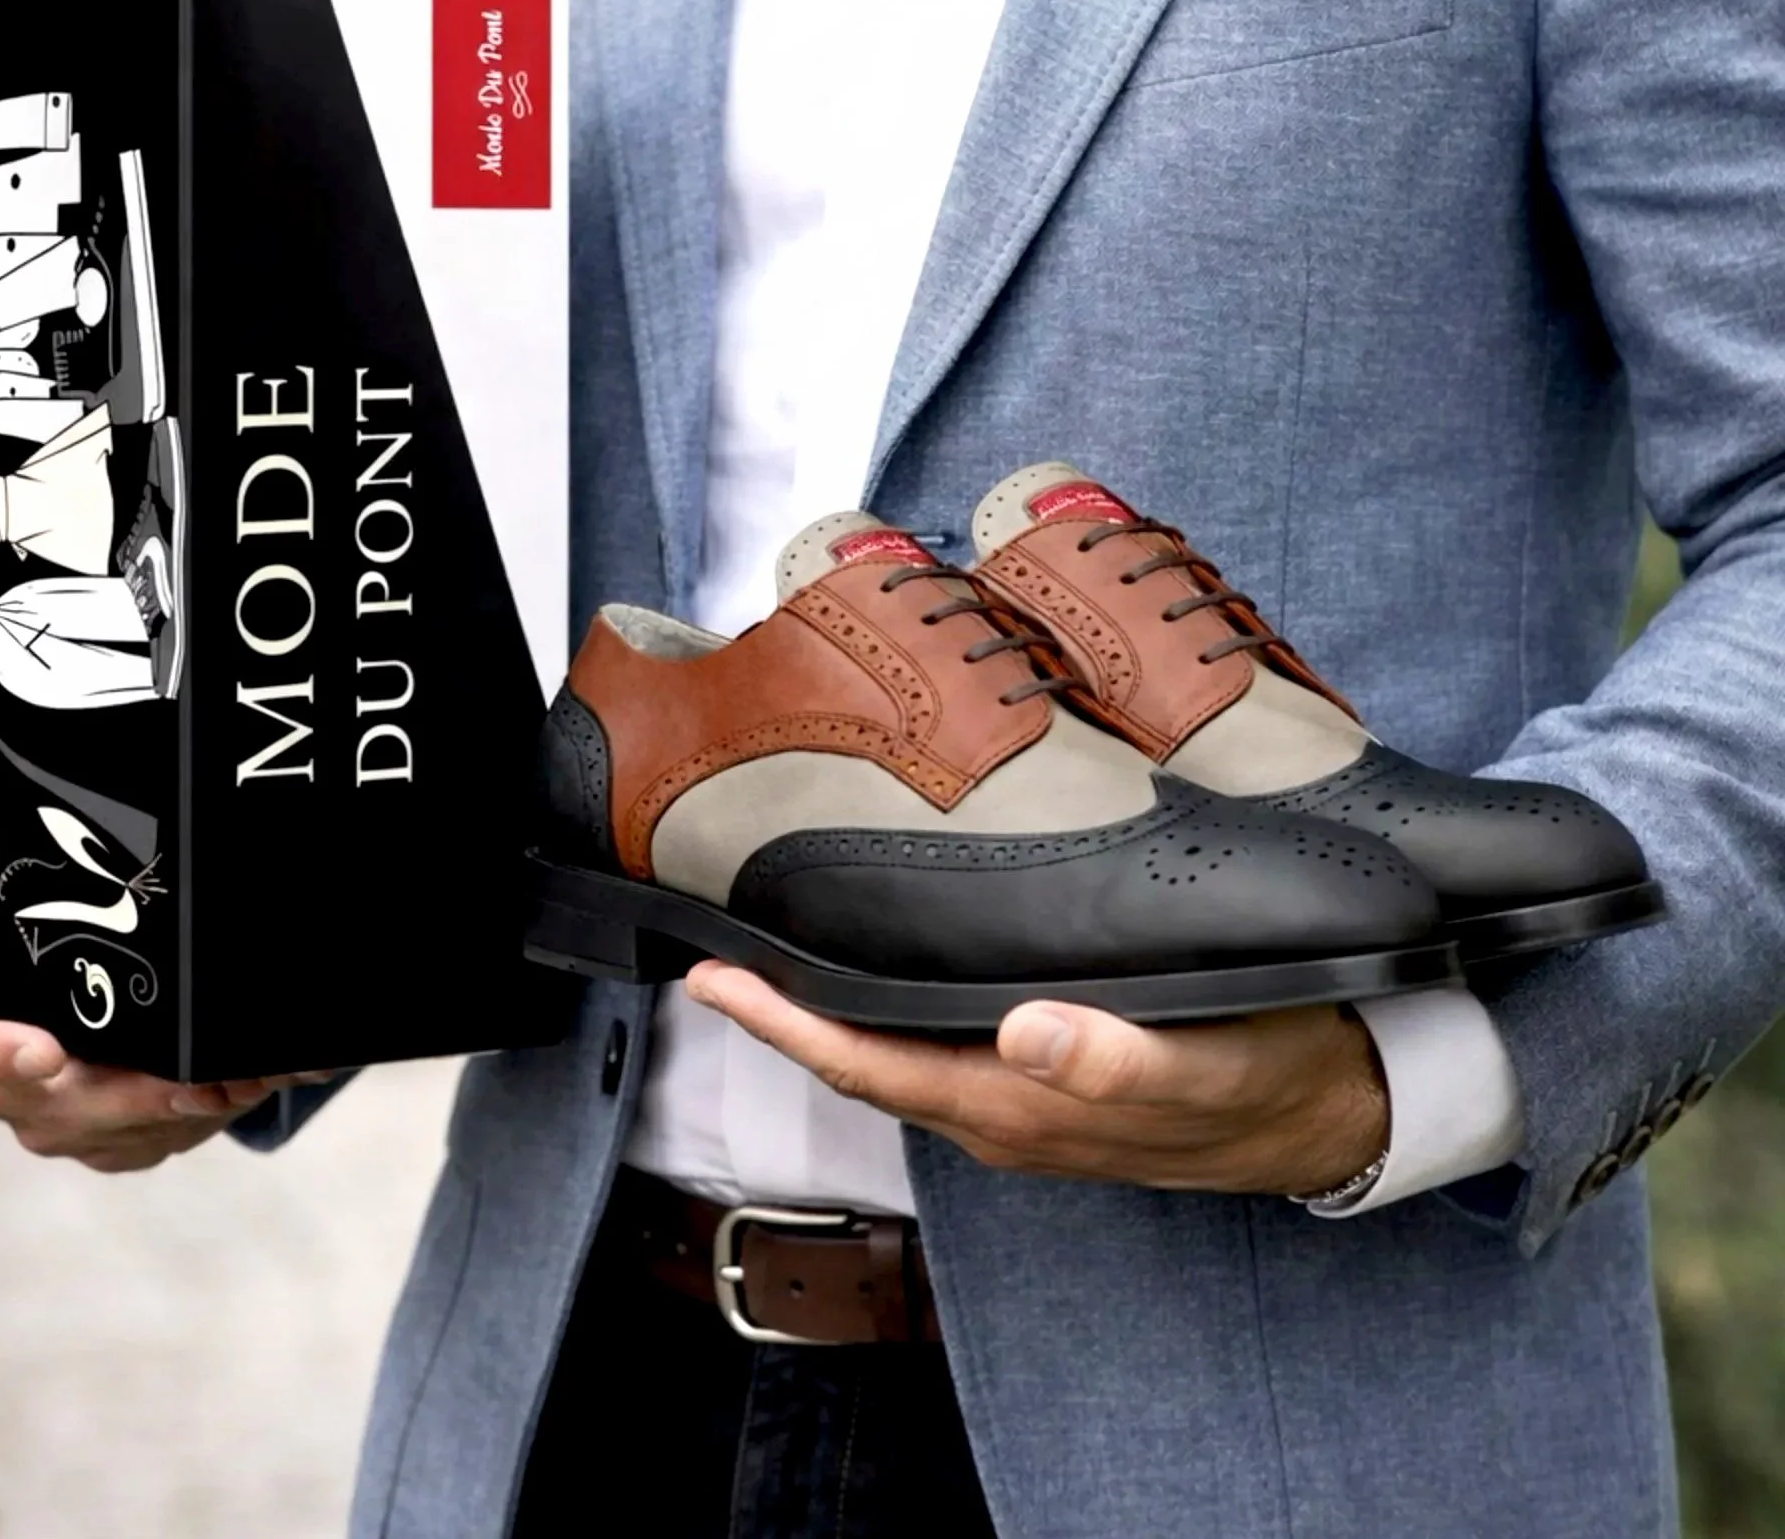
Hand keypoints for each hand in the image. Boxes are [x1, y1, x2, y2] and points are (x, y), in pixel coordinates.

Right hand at [0, 817, 329, 1172]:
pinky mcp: (111, 1140)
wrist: (117, 964)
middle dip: (113, 1098)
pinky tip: (234, 1088)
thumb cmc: (58, 922)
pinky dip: (191, 1119)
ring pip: (100, 1135)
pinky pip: (144, 1144)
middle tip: (175, 1081)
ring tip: (221, 1083)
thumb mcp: (32, 879)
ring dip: (163, 1113)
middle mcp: (5, 1082)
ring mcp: (56, 1120)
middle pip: (40, 1108)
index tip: (46, 1050)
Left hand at [685, 962, 1388, 1197]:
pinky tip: (887, 959)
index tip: (711, 973)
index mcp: (1020, 1104)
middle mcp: (1002, 1108)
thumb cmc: (1269, 1072)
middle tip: (715, 938)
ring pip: (899, 1052)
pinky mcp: (1047, 1077)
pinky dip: (894, 1004)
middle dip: (785, 1012)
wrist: (1335, 1107)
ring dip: (835, 1007)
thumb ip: (1114, 1060)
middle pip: (862, 1059)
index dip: (783, 1024)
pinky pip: (943, 1044)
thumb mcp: (1205, 1062)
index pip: (866, 1065)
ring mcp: (1021, 1098)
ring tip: (777, 938)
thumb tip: (1023, 1034)